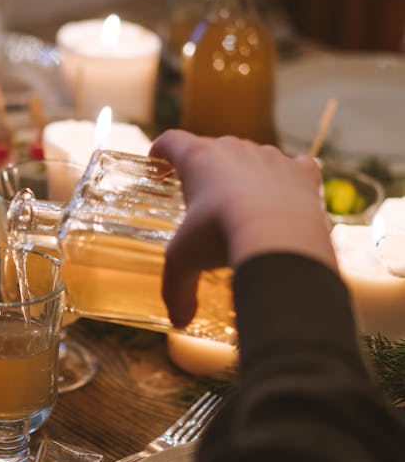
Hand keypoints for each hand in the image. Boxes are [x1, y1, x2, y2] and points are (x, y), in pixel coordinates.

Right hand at [150, 131, 336, 328]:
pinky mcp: (303, 173)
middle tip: (201, 194)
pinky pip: (296, 167)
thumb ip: (177, 289)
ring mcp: (272, 157)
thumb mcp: (184, 261)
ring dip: (247, 174)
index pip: (172, 141)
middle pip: (215, 147)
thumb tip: (179, 321)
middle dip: (206, 167)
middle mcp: (235, 148)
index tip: (157, 162)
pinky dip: (289, 179)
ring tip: (244, 202)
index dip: (161, 150)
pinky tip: (286, 196)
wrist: (280, 235)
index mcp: (199, 159)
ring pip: (255, 157)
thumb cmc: (220, 236)